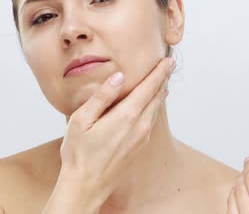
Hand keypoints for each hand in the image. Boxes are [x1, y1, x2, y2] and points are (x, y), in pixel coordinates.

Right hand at [58, 57, 174, 204]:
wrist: (86, 186)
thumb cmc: (79, 153)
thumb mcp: (82, 120)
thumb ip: (102, 96)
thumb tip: (119, 77)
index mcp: (126, 116)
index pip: (149, 88)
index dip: (159, 72)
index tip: (168, 61)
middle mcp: (139, 126)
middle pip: (157, 97)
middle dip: (163, 79)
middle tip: (169, 65)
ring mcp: (141, 138)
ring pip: (156, 110)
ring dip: (160, 93)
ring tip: (163, 81)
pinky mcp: (139, 147)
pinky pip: (151, 121)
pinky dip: (154, 107)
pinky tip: (151, 105)